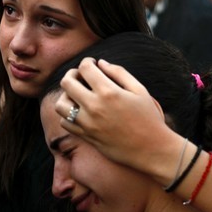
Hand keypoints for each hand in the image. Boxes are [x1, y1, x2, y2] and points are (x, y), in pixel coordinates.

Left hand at [55, 58, 180, 175]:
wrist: (151, 149)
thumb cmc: (148, 118)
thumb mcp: (139, 90)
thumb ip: (119, 73)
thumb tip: (100, 63)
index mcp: (108, 92)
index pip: (84, 68)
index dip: (87, 62)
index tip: (92, 64)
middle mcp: (94, 107)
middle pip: (67, 83)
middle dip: (72, 74)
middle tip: (81, 76)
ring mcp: (87, 123)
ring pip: (60, 104)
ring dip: (66, 95)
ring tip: (77, 94)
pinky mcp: (85, 136)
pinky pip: (65, 122)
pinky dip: (68, 114)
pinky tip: (79, 111)